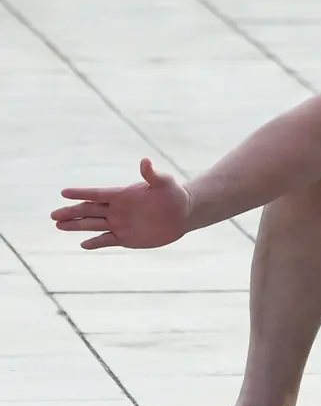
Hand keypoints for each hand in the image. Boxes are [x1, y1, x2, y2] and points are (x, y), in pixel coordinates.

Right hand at [50, 159, 192, 249]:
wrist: (183, 213)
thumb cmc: (174, 194)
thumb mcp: (164, 183)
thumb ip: (152, 174)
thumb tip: (145, 161)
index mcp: (123, 195)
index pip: (97, 194)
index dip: (81, 193)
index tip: (64, 192)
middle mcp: (117, 209)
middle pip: (89, 210)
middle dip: (71, 212)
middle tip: (53, 215)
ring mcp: (120, 223)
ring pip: (93, 225)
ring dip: (76, 226)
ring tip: (59, 225)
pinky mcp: (126, 237)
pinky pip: (107, 240)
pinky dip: (95, 243)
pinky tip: (82, 244)